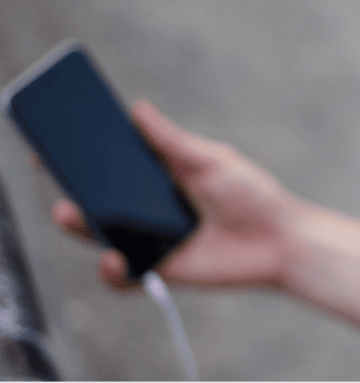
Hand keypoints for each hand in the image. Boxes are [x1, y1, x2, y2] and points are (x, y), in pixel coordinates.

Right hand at [52, 100, 305, 289]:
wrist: (279, 240)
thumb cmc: (251, 194)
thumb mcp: (212, 161)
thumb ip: (172, 142)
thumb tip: (138, 109)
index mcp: (159, 174)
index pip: (112, 164)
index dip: (82, 155)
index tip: (55, 141)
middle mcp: (148, 206)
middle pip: (98, 199)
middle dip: (72, 188)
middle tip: (56, 175)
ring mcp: (151, 238)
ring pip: (101, 236)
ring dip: (81, 228)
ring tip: (74, 215)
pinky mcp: (160, 269)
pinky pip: (123, 276)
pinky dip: (112, 270)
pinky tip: (115, 257)